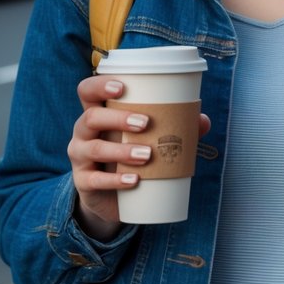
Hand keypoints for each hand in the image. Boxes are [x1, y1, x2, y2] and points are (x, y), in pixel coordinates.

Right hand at [68, 76, 210, 240]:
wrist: (113, 198)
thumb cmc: (130, 156)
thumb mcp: (147, 139)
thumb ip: (174, 128)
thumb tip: (203, 121)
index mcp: (98, 114)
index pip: (87, 91)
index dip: (100, 85)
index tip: (122, 87)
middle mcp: (84, 132)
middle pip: (91, 117)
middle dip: (117, 118)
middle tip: (145, 123)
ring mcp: (80, 157)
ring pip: (94, 148)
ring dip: (121, 150)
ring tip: (147, 154)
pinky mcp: (83, 182)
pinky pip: (94, 180)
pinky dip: (114, 180)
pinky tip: (133, 180)